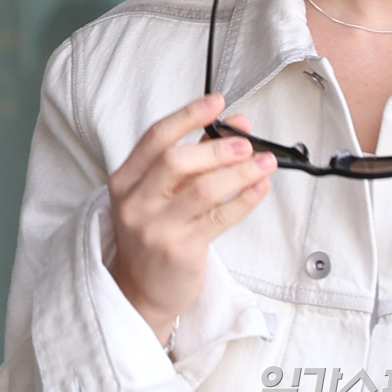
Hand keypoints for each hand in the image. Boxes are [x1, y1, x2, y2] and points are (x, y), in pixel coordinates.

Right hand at [108, 92, 276, 344]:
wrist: (140, 291)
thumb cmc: (156, 231)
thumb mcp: (164, 191)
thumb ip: (198, 155)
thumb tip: (239, 124)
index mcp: (126, 180)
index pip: (156, 137)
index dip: (189, 115)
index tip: (217, 101)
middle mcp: (135, 203)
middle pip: (176, 161)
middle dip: (216, 147)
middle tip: (246, 142)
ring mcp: (156, 229)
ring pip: (203, 190)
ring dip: (240, 172)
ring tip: (265, 162)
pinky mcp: (180, 251)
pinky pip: (220, 217)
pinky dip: (245, 199)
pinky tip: (261, 186)